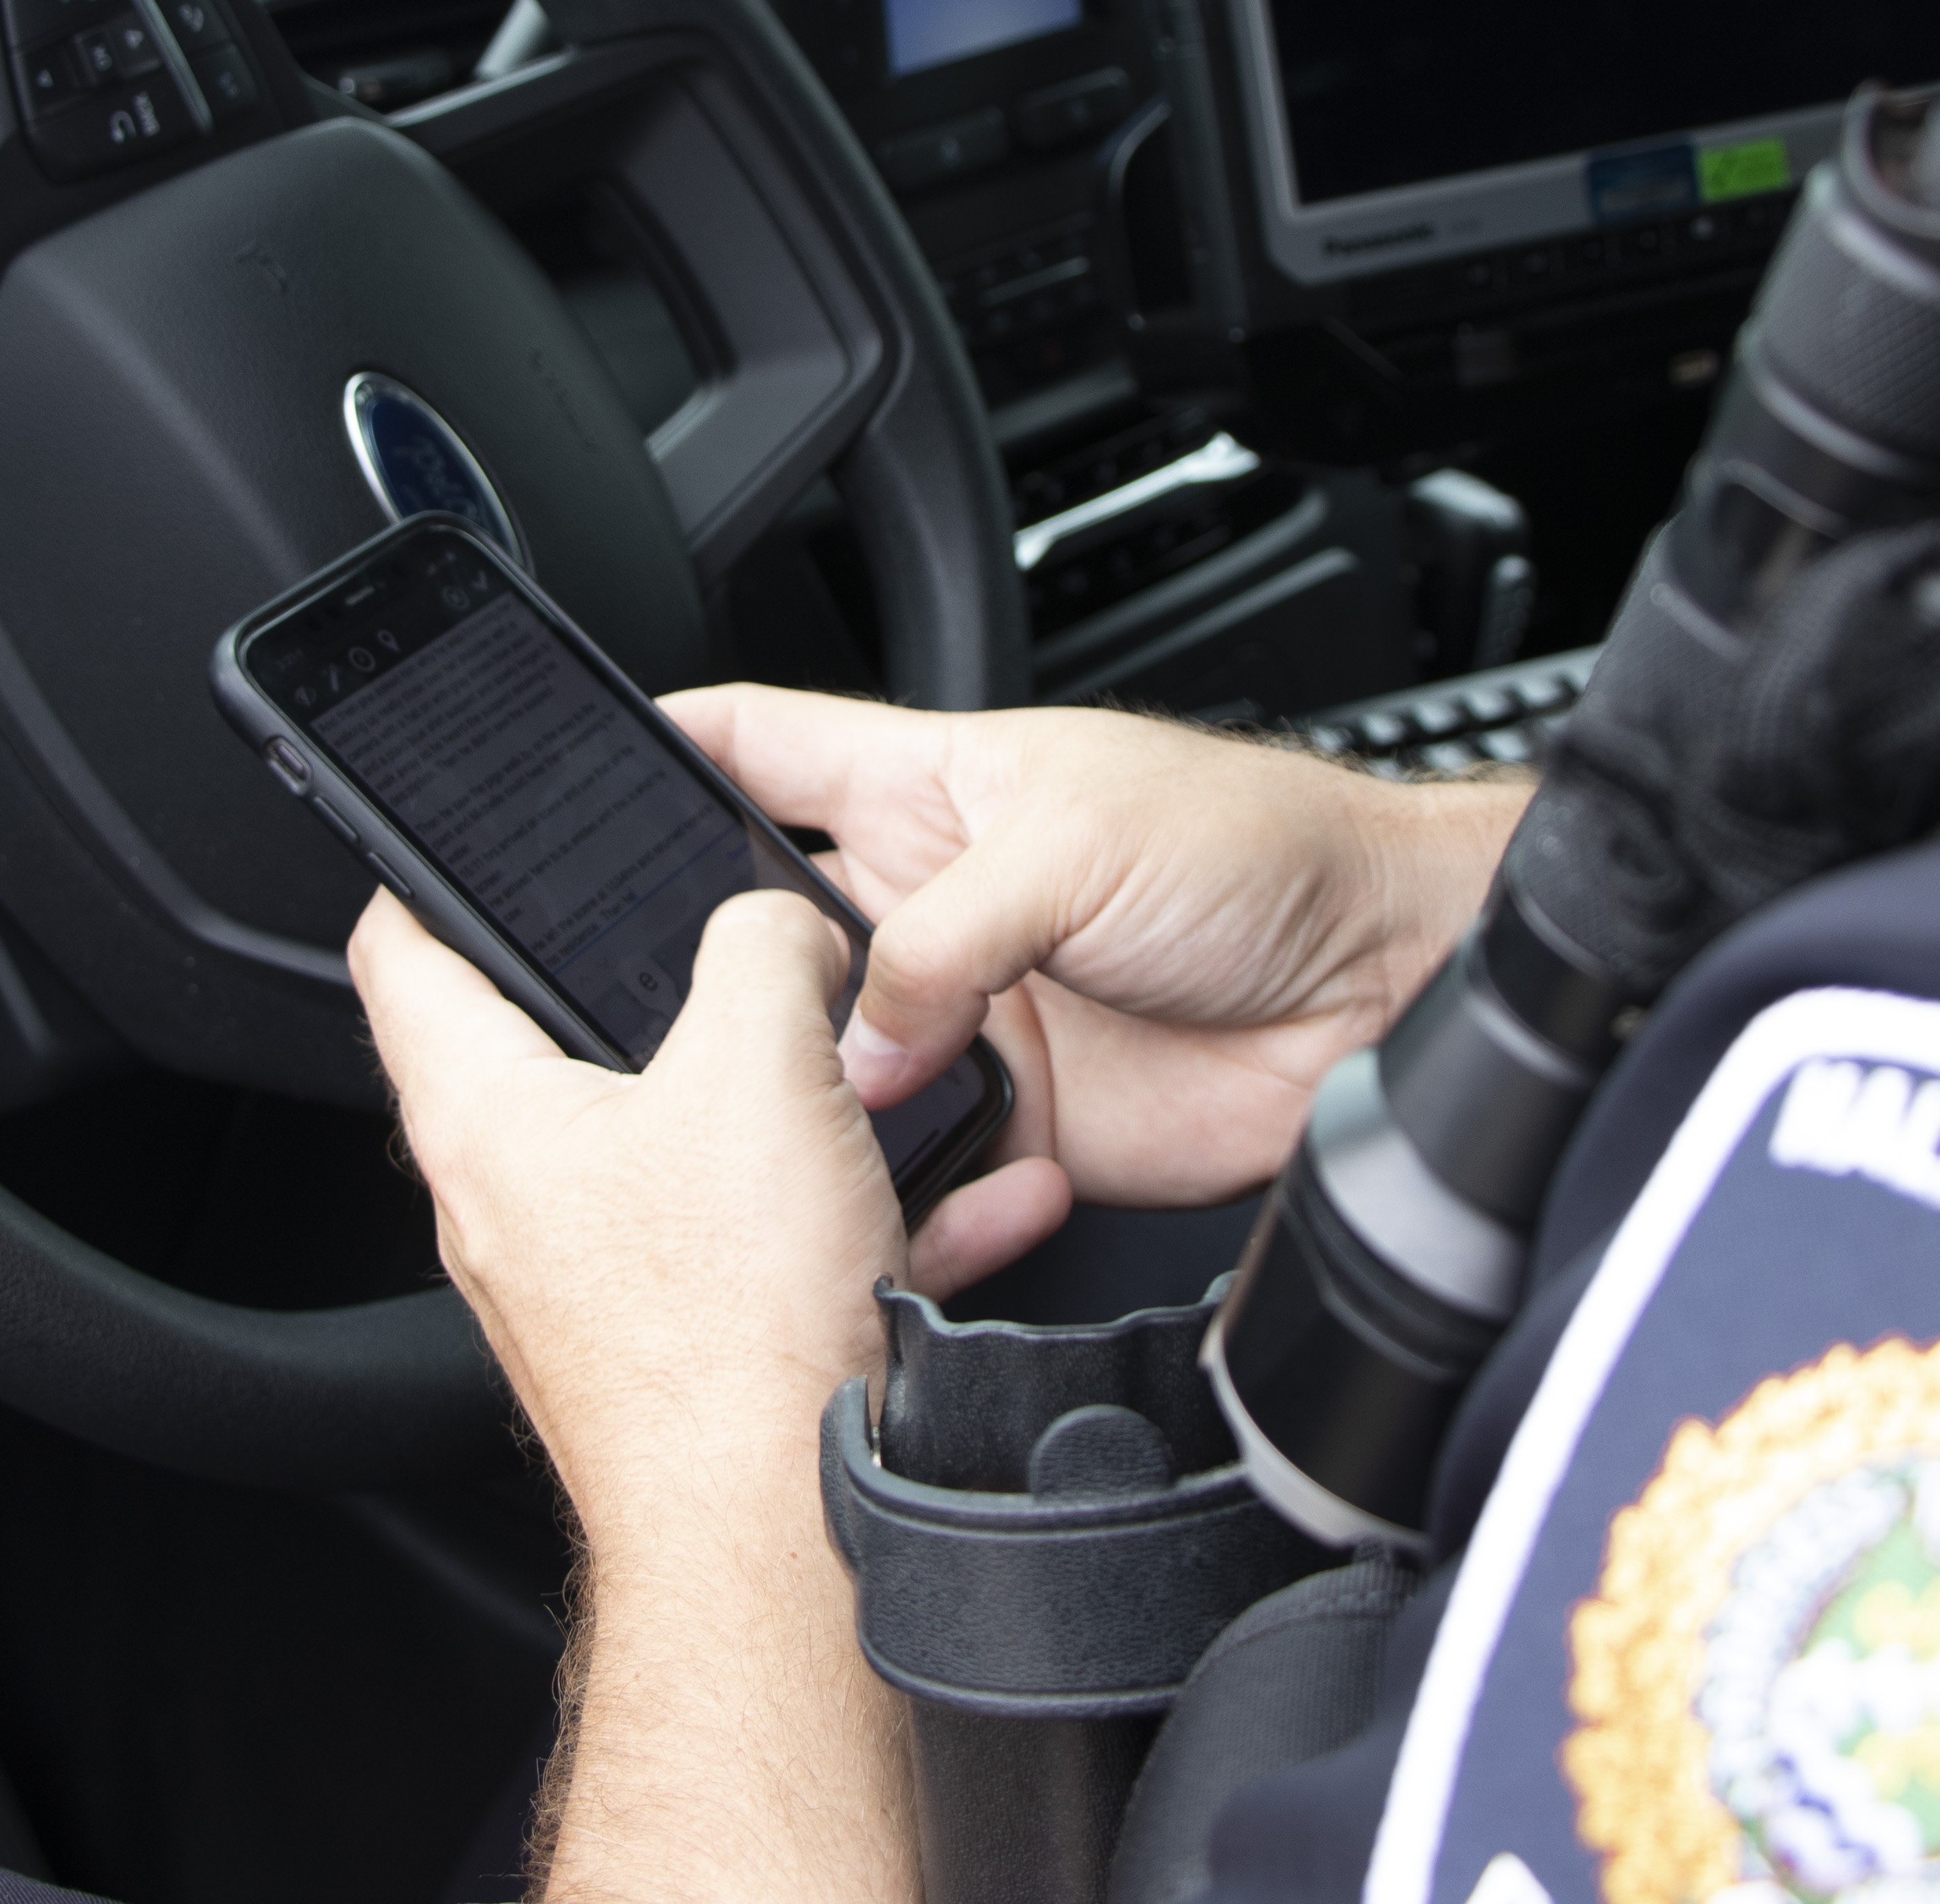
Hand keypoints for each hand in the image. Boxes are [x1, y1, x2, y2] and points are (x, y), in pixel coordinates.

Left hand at [352, 885, 929, 1902]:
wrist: (780, 1550)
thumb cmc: (725, 1339)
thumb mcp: (757, 1067)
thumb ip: (763, 950)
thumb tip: (780, 927)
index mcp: (485, 1119)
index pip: (404, 951)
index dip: (432, 867)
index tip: (472, 828)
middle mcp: (520, 1207)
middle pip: (572, 1044)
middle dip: (681, 986)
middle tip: (748, 936)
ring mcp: (602, 1287)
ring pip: (701, 1147)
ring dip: (805, 1106)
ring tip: (884, 1074)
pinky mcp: (690, 1353)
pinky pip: (778, 1246)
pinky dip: (871, 1213)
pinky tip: (965, 1200)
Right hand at [665, 688, 1523, 1233]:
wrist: (1382, 979)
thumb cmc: (1258, 850)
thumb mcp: (1076, 841)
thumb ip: (945, 935)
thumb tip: (859, 1040)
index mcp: (923, 792)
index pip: (753, 748)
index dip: (652, 748)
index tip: (557, 776)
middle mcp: (925, 909)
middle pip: (761, 937)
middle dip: (700, 973)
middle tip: (647, 1018)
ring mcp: (962, 1020)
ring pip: (821, 1071)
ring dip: (797, 1100)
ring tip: (761, 1123)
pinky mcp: (1014, 1125)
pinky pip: (918, 1171)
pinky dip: (897, 1191)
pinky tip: (887, 1186)